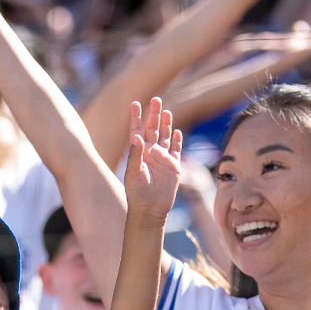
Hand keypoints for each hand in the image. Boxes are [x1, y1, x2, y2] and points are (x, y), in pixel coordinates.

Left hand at [125, 98, 182, 218]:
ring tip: (166, 110)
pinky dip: (177, 140)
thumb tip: (137, 136)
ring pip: (165, 136)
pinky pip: (177, 150)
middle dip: (154, 114)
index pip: (137, 130)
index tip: (135, 103)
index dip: (136, 117)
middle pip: (153, 129)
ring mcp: (163, 159)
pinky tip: (177, 131)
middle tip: (156, 99)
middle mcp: (150, 153)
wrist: (151, 210)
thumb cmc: (137, 193)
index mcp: (138, 153)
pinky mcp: (174, 166)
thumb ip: (135, 155)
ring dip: (166, 124)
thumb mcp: (133, 173)